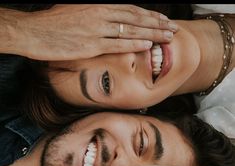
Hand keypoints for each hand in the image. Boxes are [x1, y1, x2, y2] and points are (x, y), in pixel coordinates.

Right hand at [7, 4, 177, 59]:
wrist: (33, 31)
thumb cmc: (52, 23)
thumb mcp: (75, 11)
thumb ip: (93, 15)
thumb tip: (107, 19)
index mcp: (97, 6)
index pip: (130, 10)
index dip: (148, 15)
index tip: (162, 19)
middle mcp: (100, 14)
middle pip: (135, 18)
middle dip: (157, 23)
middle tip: (173, 28)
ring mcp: (97, 30)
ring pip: (131, 31)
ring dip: (152, 34)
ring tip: (168, 37)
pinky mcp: (91, 45)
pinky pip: (117, 44)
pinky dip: (134, 44)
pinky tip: (148, 45)